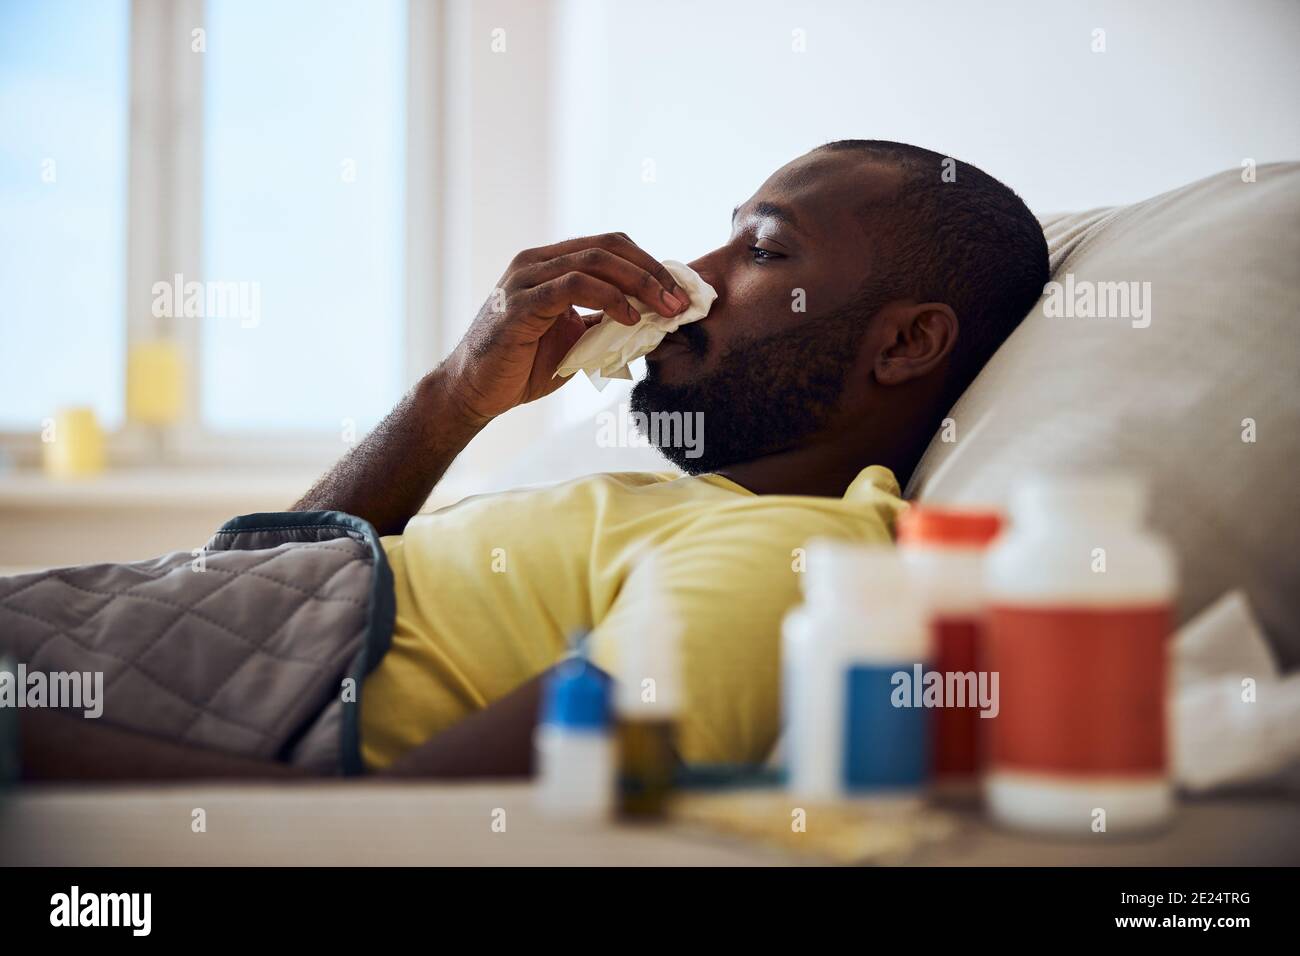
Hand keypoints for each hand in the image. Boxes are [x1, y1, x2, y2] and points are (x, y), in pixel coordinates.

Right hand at [439, 233, 690, 424]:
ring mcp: (525, 280)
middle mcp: (536, 262)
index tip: (679, 292)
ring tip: (664, 310)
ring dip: (639, 284)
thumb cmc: (522, 366)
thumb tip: (653, 318)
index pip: (610, 246)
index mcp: (549, 263)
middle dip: (652, 272)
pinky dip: (608, 299)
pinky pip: (572, 288)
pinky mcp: (520, 304)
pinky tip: (629, 319)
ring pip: (594, 262)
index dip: (649, 265)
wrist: (475, 392)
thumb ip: (605, 322)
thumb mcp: (575, 339)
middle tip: (680, 300)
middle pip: (608, 247)